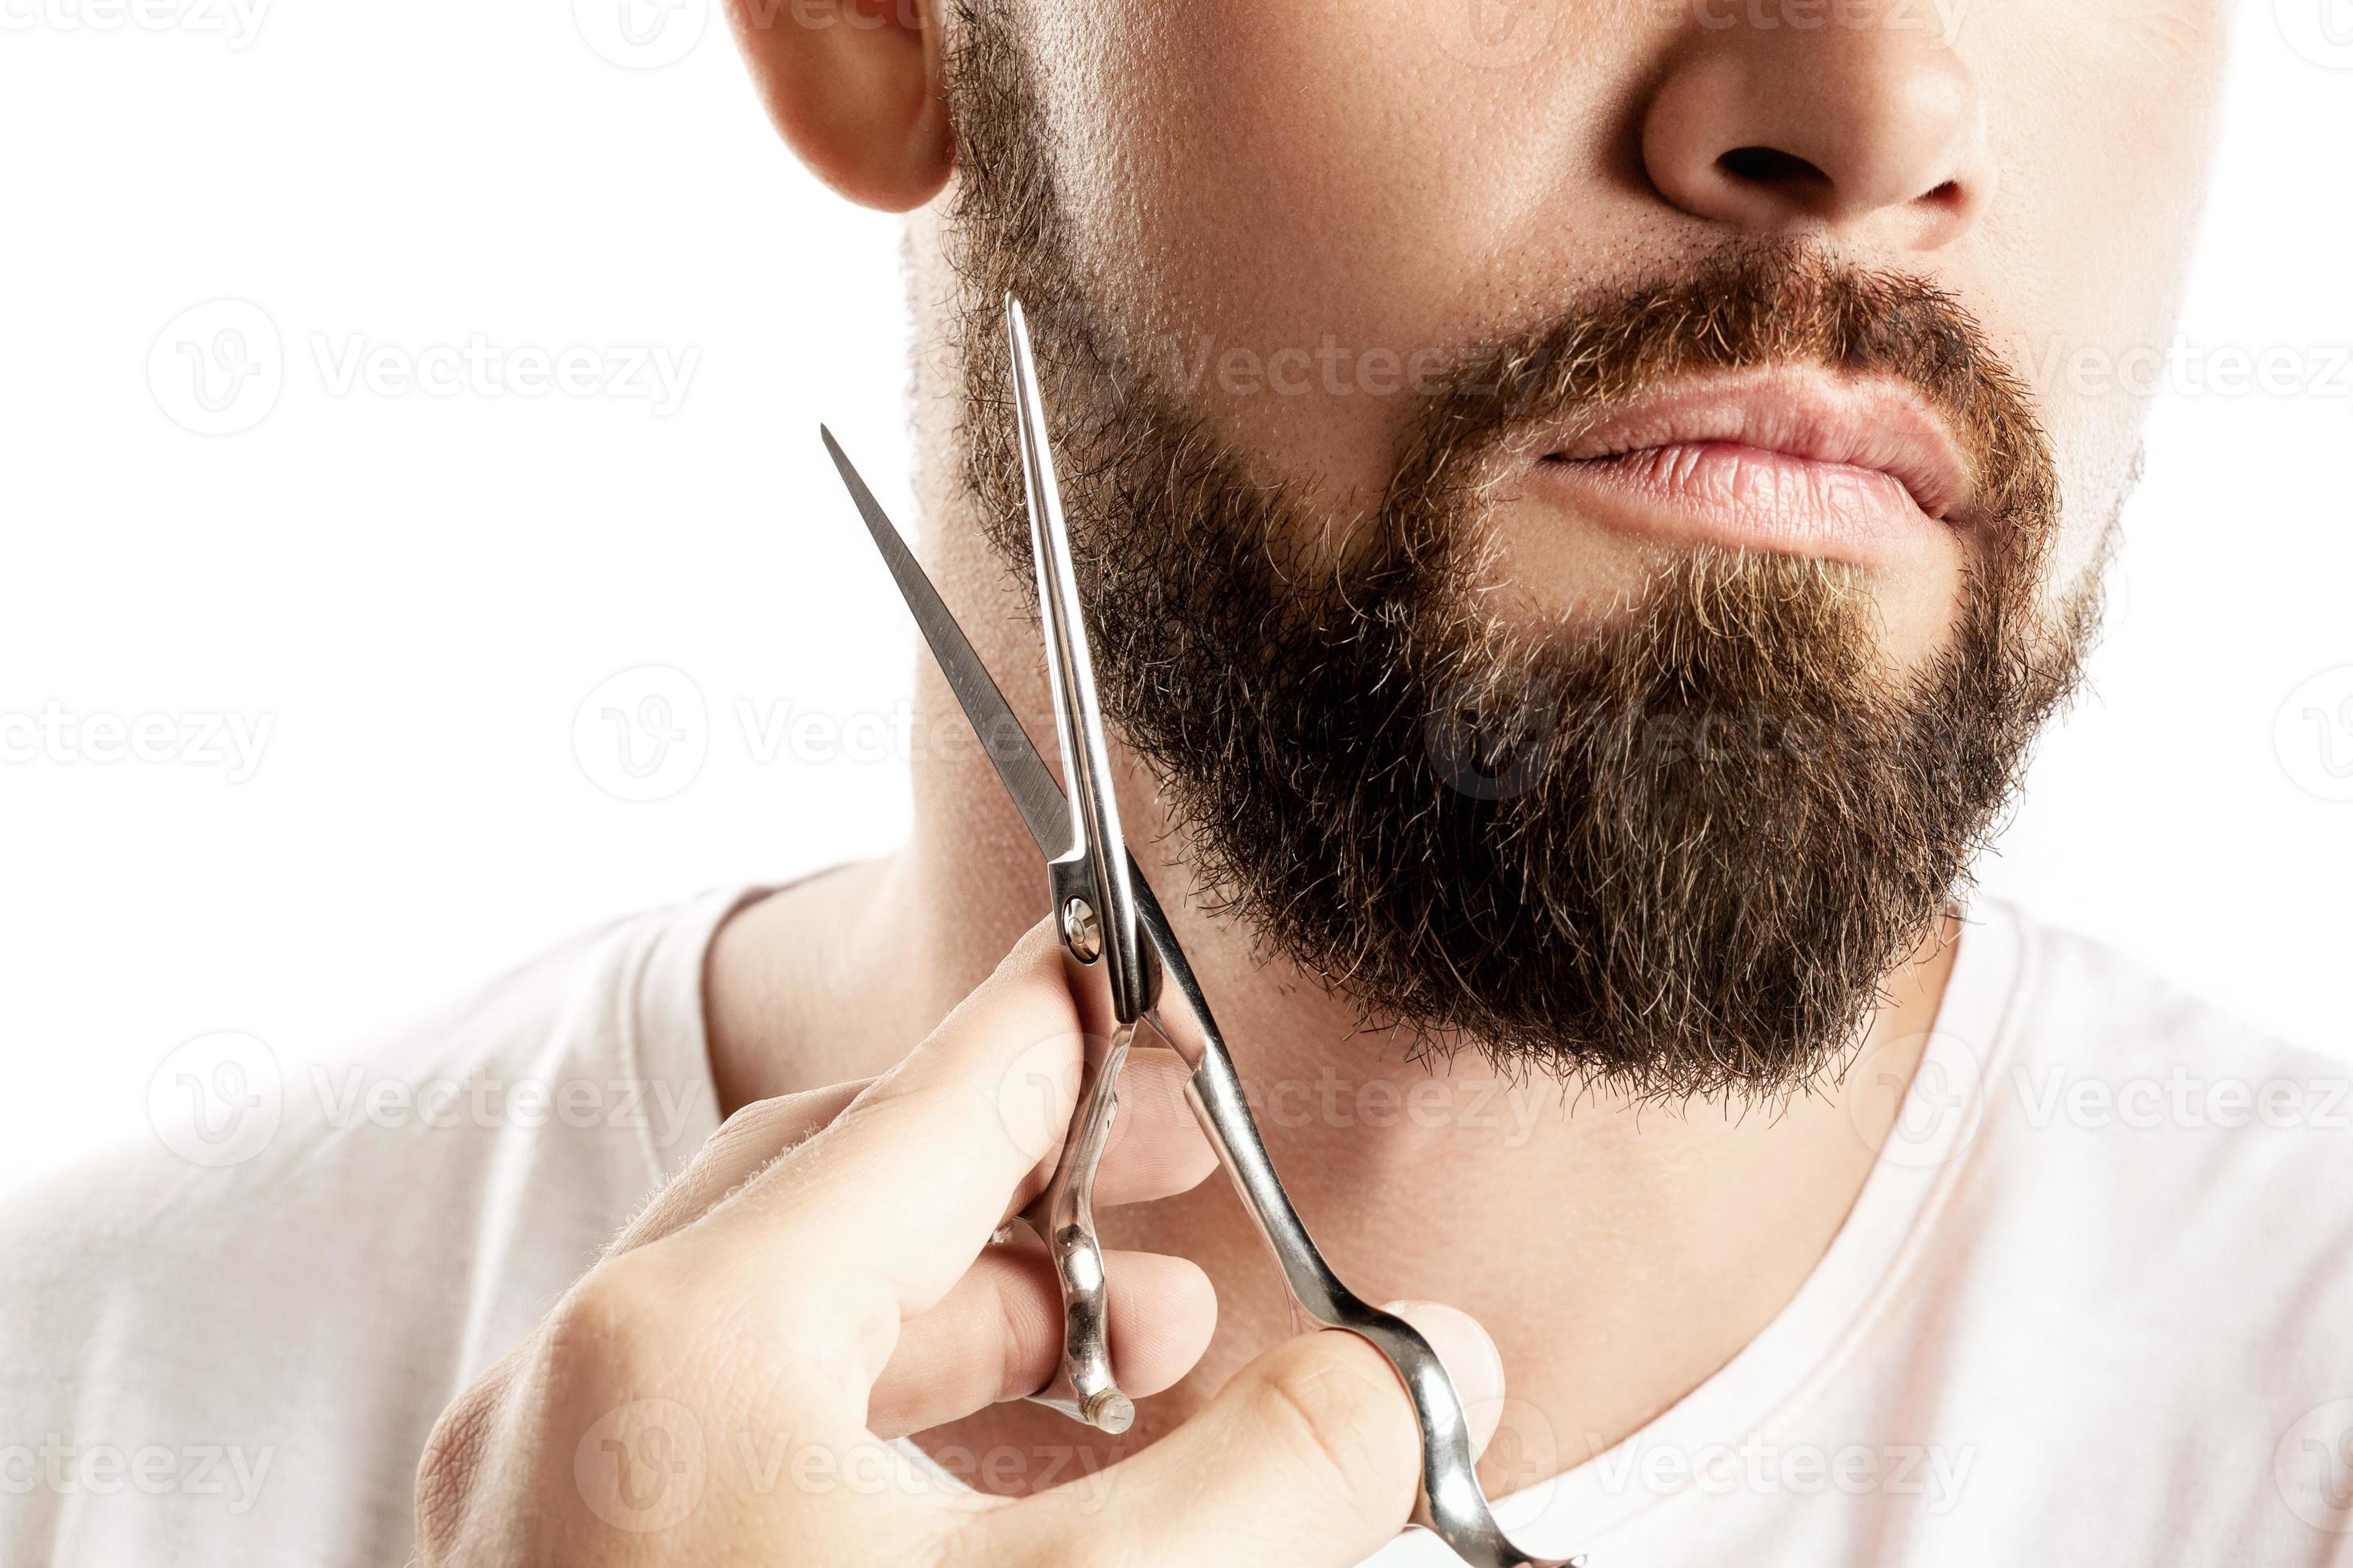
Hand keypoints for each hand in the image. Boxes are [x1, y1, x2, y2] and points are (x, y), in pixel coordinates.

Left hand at [413, 917, 1504, 1564]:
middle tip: (1184, 1187)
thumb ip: (1293, 1465)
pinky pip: (753, 1436)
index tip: (1150, 979)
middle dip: (1043, 1187)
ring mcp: (554, 1504)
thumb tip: (1434, 1357)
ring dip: (983, 1318)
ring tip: (1143, 1351)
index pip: (932, 1099)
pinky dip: (903, 1428)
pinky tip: (1034, 1488)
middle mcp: (583, 1398)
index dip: (1072, 1029)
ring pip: (798, 1319)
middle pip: (849, 1189)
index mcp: (686, 1345)